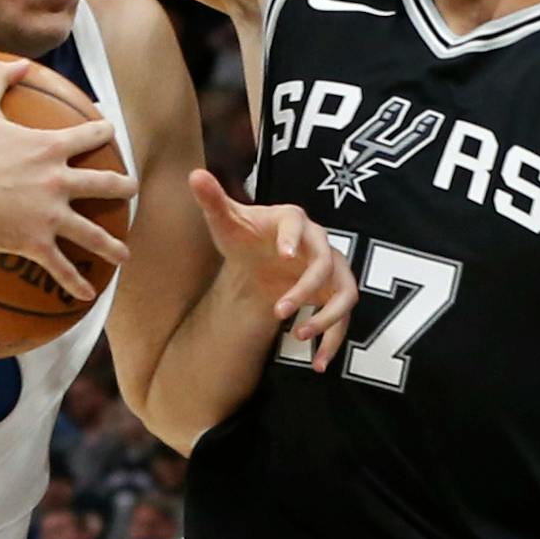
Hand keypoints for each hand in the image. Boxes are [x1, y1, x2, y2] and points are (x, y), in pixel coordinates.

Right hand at [0, 60, 137, 302]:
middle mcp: (58, 181)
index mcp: (48, 147)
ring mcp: (49, 215)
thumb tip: (17, 62)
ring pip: (92, 233)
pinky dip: (75, 283)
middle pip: (104, 184)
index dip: (103, 130)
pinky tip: (88, 295)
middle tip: (132, 190)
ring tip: (125, 254)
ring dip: (112, 245)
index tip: (110, 131)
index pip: (89, 135)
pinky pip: (60, 267)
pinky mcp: (34, 244)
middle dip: (124, 187)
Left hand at [187, 170, 357, 371]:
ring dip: (327, 317)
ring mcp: (332, 271)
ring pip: (344, 294)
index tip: (285, 254)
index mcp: (293, 219)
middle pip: (325, 263)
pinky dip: (333, 342)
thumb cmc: (246, 237)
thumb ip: (213, 200)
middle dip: (305, 288)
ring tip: (298, 336)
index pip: (298, 223)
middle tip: (278, 310)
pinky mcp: (334, 296)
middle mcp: (319, 243)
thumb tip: (194, 174)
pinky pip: (343, 319)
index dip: (294, 237)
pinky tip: (316, 364)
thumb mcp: (227, 222)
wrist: (261, 259)